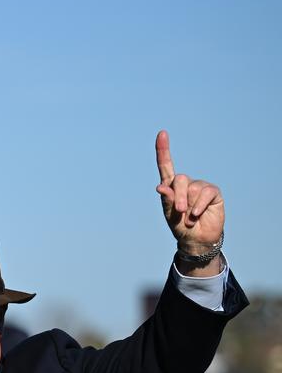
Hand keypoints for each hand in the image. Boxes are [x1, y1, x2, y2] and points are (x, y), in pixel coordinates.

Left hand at [155, 130, 224, 259]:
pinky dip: (200, 205)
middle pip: (179, 179)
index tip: (162, 133)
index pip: (166, 166)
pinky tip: (197, 214)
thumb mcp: (170, 214)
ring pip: (193, 187)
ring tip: (190, 217)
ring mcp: (200, 187)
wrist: (196, 239)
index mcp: (171, 186)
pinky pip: (206, 193)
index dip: (163, 150)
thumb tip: (160, 187)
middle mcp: (186, 183)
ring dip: (189, 205)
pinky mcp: (213, 192)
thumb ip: (167, 200)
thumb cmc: (180, 226)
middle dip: (178, 196)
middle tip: (180, 211)